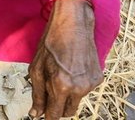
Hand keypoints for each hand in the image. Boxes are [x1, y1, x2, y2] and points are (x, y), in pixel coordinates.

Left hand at [28, 0, 101, 118]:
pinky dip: (76, 86)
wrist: (73, 24)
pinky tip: (70, 70)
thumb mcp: (37, 68)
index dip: (47, 115)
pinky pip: (85, 90)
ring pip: (76, 101)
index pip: (55, 114)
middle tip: (48, 95)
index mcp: (62, 86)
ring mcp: (91, 84)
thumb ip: (37, 94)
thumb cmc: (51, 43)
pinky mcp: (98, 78)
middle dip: (57, 108)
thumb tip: (36, 114)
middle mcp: (80, 88)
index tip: (42, 114)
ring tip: (59, 76)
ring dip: (66, 96)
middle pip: (68, 111)